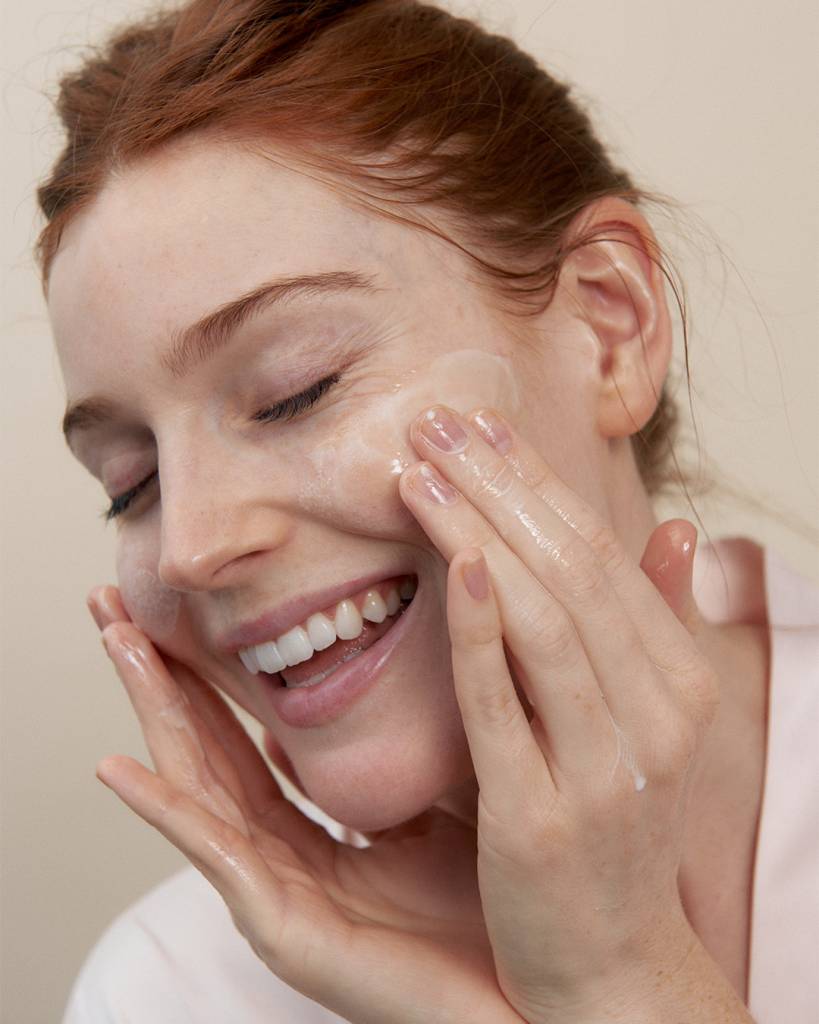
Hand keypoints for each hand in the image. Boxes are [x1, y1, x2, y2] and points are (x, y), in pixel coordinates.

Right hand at [87, 588, 527, 1023]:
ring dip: (153, 711)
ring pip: (197, 785)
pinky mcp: (285, 928)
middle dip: (157, 676)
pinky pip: (216, 858)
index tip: (173, 612)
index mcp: (311, 834)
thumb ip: (380, 763)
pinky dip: (164, 811)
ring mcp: (276, 893)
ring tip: (116, 642)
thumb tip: (341, 701)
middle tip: (113, 599)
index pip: (239, 742)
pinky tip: (119, 766)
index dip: (203, 678)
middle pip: (203, 752)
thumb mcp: (427, 807)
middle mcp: (281, 860)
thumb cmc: (481, 907)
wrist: (531, 997)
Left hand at [397, 405, 749, 1022]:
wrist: (613, 963)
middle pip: (571, 570)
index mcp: (677, 681)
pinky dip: (481, 630)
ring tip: (415, 472)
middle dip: (498, 485)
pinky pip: (507, 704)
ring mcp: (603, 766)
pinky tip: (454, 562)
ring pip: (543, 621)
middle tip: (432, 422)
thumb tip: (675, 527)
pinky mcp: (541, 818)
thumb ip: (657, 622)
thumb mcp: (650, 721)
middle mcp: (654, 715)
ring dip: (477, 532)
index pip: (601, 555)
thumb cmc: (616, 827)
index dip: (538, 480)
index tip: (481, 425)